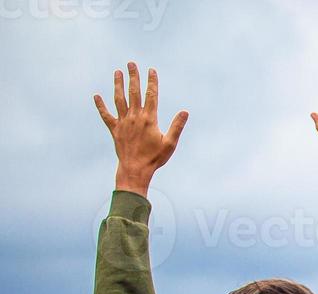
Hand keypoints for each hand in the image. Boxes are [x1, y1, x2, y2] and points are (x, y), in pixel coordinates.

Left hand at [94, 63, 187, 196]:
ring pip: (119, 99)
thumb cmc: (155, 158)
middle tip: (131, 63)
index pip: (151, 96)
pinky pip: (106, 115)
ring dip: (118, 85)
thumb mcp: (170, 143)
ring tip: (117, 72)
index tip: (151, 70)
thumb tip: (185, 112)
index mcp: (149, 119)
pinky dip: (100, 105)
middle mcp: (134, 117)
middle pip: (134, 93)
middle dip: (133, 77)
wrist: (135, 169)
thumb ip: (177, 126)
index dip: (152, 82)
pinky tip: (96, 96)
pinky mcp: (114, 129)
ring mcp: (123, 122)